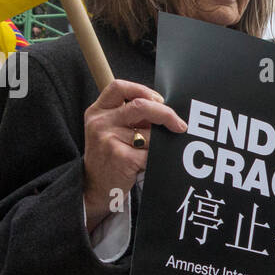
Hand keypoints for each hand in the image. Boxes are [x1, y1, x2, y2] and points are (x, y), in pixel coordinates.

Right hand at [83, 79, 186, 231]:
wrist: (94, 188)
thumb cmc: (109, 156)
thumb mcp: (110, 131)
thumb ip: (130, 117)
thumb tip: (165, 110)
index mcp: (98, 111)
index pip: (119, 87)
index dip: (143, 90)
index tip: (160, 101)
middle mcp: (100, 122)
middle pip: (141, 106)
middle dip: (166, 114)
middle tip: (180, 125)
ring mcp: (108, 139)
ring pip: (150, 134)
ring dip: (159, 144)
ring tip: (151, 154)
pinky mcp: (120, 157)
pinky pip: (151, 154)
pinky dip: (156, 159)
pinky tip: (149, 165)